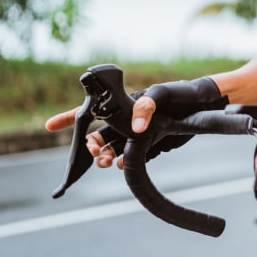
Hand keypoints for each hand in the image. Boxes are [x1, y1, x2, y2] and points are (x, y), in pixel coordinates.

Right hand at [45, 77, 227, 168]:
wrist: (206, 105)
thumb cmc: (182, 92)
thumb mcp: (163, 93)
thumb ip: (146, 106)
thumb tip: (135, 127)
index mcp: (125, 103)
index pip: (92, 110)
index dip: (69, 118)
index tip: (49, 126)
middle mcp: (128, 119)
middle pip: (100, 135)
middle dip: (91, 145)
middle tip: (95, 153)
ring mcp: (139, 133)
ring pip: (114, 148)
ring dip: (106, 156)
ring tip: (106, 162)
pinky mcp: (153, 145)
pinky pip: (133, 156)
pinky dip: (125, 162)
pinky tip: (123, 164)